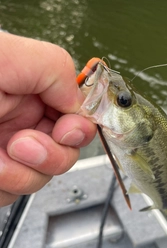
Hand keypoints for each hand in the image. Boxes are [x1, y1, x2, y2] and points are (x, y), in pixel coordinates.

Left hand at [0, 33, 95, 205]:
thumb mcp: (4, 55)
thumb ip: (54, 68)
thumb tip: (78, 102)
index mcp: (31, 93)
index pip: (76, 115)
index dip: (79, 127)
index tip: (66, 131)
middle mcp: (23, 123)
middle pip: (66, 151)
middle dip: (51, 154)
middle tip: (22, 145)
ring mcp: (9, 152)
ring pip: (42, 176)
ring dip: (23, 173)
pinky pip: (14, 192)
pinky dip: (4, 186)